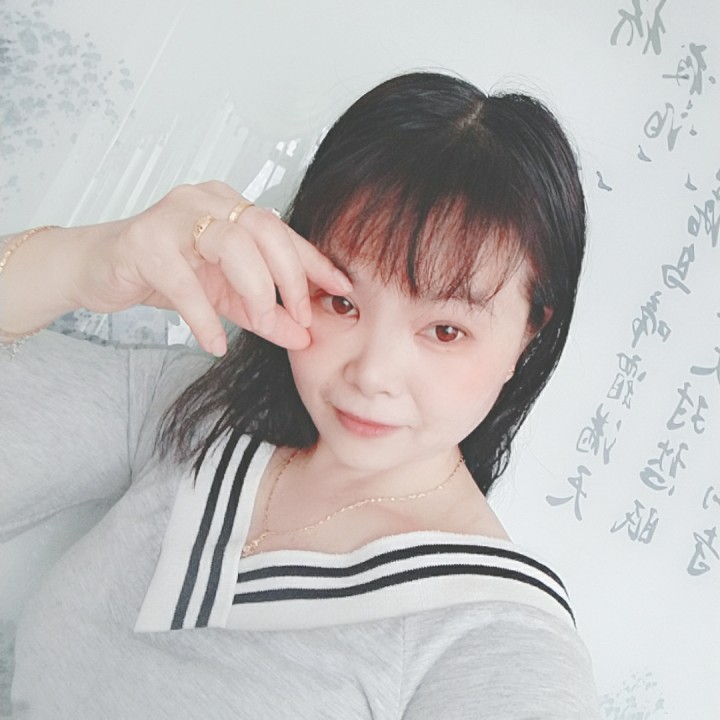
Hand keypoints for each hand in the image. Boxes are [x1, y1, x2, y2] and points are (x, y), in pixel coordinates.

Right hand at [78, 181, 351, 354]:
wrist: (98, 269)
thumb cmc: (164, 273)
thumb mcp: (224, 297)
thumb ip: (264, 313)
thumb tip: (304, 338)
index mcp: (230, 207)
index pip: (283, 232)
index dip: (314, 262)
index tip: (342, 289)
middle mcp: (206, 201)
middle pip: (265, 230)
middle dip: (290, 278)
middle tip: (300, 318)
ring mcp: (173, 217)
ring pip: (231, 245)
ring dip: (255, 290)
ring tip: (262, 322)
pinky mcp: (144, 243)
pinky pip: (184, 282)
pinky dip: (204, 317)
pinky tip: (214, 342)